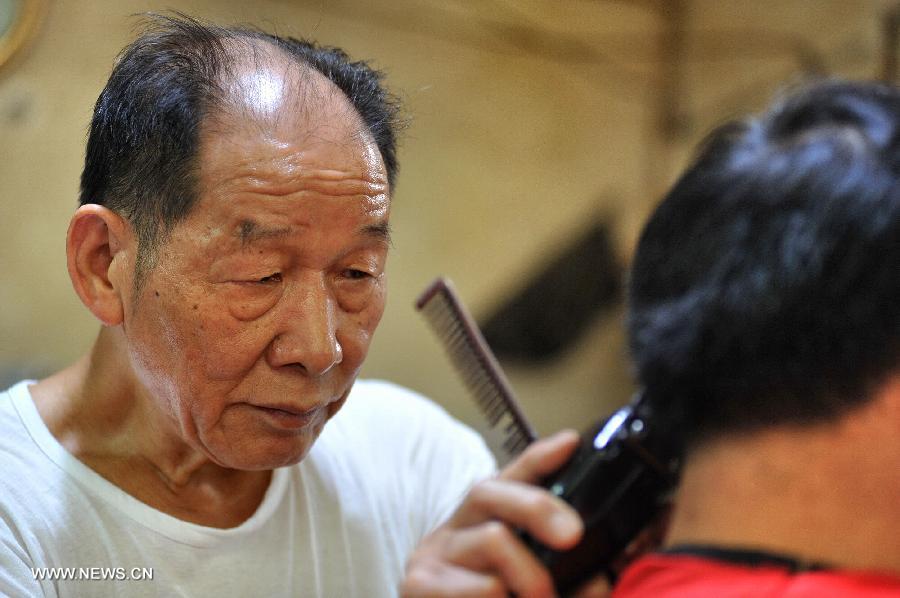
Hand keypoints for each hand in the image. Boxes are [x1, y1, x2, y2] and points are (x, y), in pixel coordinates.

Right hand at [401, 430, 610, 597]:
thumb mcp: (524, 584)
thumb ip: (563, 577)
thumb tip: (599, 579)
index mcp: (485, 521)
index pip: (511, 476)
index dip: (541, 457)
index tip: (571, 443)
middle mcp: (457, 527)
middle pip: (491, 491)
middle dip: (538, 506)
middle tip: (572, 536)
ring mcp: (434, 554)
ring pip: (493, 540)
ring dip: (532, 576)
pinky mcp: (419, 584)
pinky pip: (480, 587)